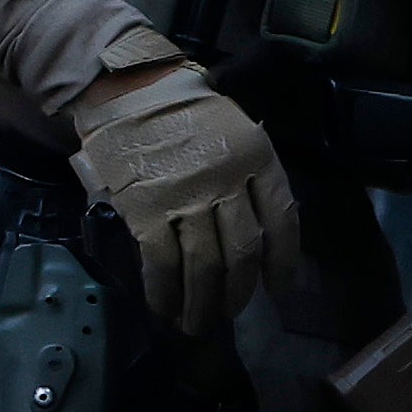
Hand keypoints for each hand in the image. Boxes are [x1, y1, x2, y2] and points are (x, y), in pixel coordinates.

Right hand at [72, 62, 301, 332]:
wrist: (127, 88)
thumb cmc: (184, 114)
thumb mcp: (237, 133)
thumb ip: (253, 178)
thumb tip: (262, 237)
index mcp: (257, 158)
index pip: (283, 220)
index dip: (284, 261)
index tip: (280, 289)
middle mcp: (226, 180)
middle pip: (243, 251)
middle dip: (238, 292)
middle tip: (230, 314)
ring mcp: (184, 195)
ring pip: (204, 264)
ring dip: (202, 302)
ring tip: (197, 323)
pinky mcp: (144, 207)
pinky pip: (161, 261)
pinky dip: (164, 291)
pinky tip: (164, 307)